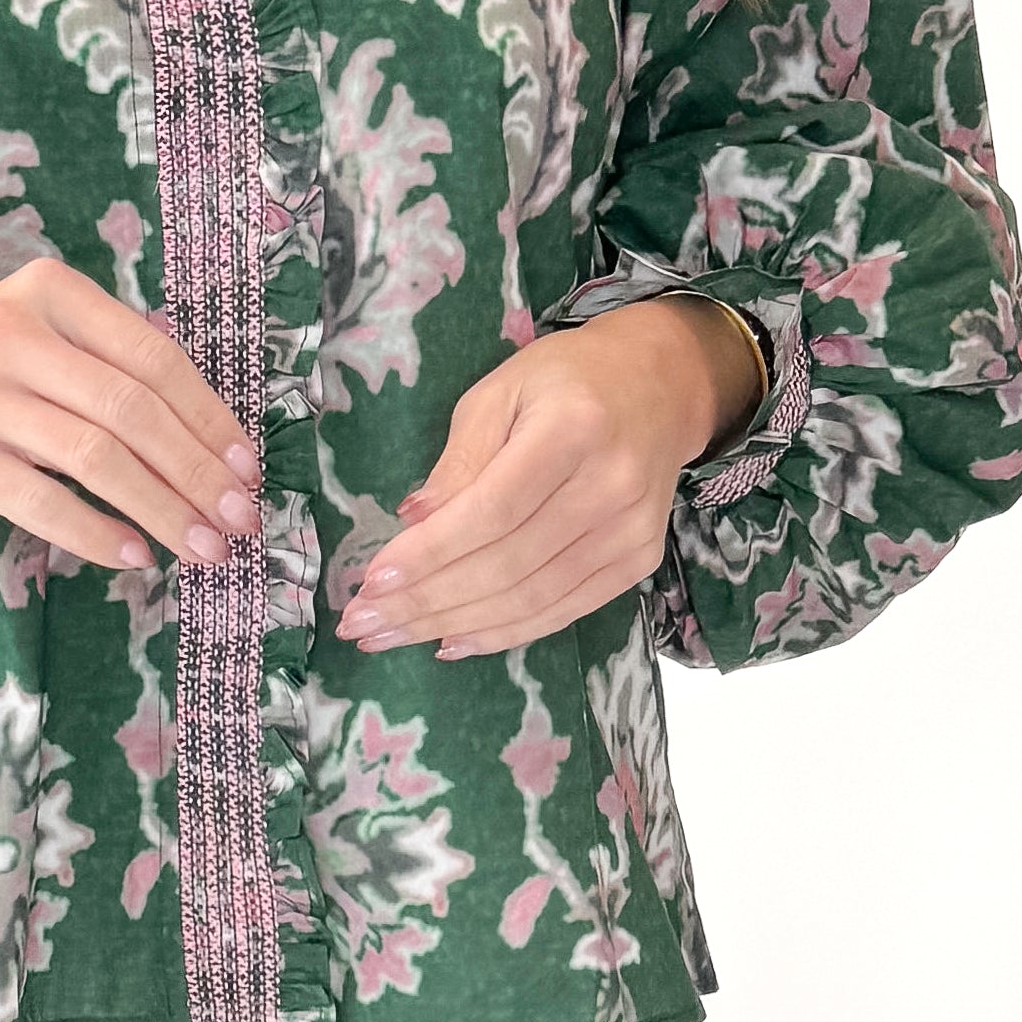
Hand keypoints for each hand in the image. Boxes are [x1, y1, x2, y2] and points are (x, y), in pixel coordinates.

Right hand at [0, 260, 261, 570]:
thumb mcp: (37, 330)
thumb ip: (108, 360)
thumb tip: (209, 435)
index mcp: (51, 295)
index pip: (153, 358)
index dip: (209, 418)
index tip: (246, 470)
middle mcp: (15, 337)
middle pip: (132, 411)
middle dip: (197, 474)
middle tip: (240, 522)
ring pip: (96, 459)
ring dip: (161, 510)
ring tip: (202, 549)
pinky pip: (42, 502)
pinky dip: (96, 533)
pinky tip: (133, 555)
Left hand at [337, 299, 760, 659]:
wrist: (660, 387)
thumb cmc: (565, 381)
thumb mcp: (499, 393)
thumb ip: (458, 461)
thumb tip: (412, 523)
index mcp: (573, 429)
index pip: (490, 512)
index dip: (430, 555)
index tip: (371, 582)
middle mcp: (610, 487)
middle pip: (506, 566)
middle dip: (425, 602)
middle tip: (362, 623)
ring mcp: (629, 531)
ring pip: (530, 600)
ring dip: (452, 626)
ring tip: (390, 636)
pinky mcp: (638, 561)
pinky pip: (562, 612)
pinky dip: (503, 634)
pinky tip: (452, 641)